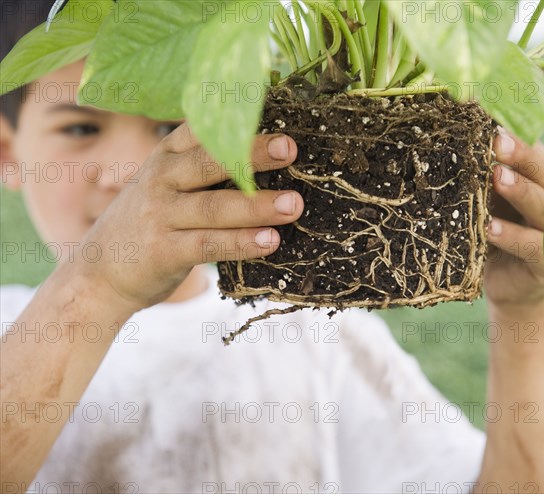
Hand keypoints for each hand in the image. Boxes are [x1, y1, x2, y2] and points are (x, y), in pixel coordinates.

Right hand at [69, 123, 302, 311]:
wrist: (99, 272)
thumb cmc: (148, 223)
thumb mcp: (164, 185)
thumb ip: (200, 170)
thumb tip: (263, 158)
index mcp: (165, 157)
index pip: (201, 130)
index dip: (235, 121)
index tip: (273, 113)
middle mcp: (161, 179)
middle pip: (210, 162)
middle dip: (251, 155)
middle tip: (289, 149)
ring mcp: (160, 215)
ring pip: (214, 207)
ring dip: (256, 206)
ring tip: (293, 205)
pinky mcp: (164, 250)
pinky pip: (209, 244)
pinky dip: (241, 243)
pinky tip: (270, 241)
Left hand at [483, 128, 543, 310]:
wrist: (507, 285)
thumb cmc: (498, 233)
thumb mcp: (494, 201)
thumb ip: (491, 175)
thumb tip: (469, 140)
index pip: (542, 155)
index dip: (520, 141)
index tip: (495, 126)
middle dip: (522, 157)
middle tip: (497, 143)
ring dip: (519, 191)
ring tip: (496, 177)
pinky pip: (534, 246)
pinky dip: (511, 235)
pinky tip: (489, 227)